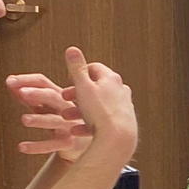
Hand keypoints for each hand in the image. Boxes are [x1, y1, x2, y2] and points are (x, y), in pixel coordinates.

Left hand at [6, 71, 90, 161]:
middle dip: (38, 94)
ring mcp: (68, 125)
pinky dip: (37, 147)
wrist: (86, 142)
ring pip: (54, 121)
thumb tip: (9, 82)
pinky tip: (22, 147)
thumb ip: (30, 96)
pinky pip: (52, 145)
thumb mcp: (48, 106)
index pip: (44, 83)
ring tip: (24, 120)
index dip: (27, 80)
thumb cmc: (63, 119)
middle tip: (22, 92)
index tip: (10, 81)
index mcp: (59, 95)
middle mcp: (65, 108)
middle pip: (53, 97)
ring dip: (39, 119)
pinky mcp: (69, 143)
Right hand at [62, 47, 137, 164]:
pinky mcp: (123, 123)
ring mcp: (124, 107)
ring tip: (66, 116)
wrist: (118, 140)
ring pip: (98, 105)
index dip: (79, 73)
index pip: (94, 68)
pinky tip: (77, 131)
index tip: (69, 80)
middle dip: (77, 93)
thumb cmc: (100, 113)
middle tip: (65, 98)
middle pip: (96, 88)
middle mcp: (121, 91)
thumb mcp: (83, 87)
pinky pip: (103, 121)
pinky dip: (89, 124)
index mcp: (111, 79)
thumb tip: (72, 49)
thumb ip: (76, 68)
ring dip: (80, 109)